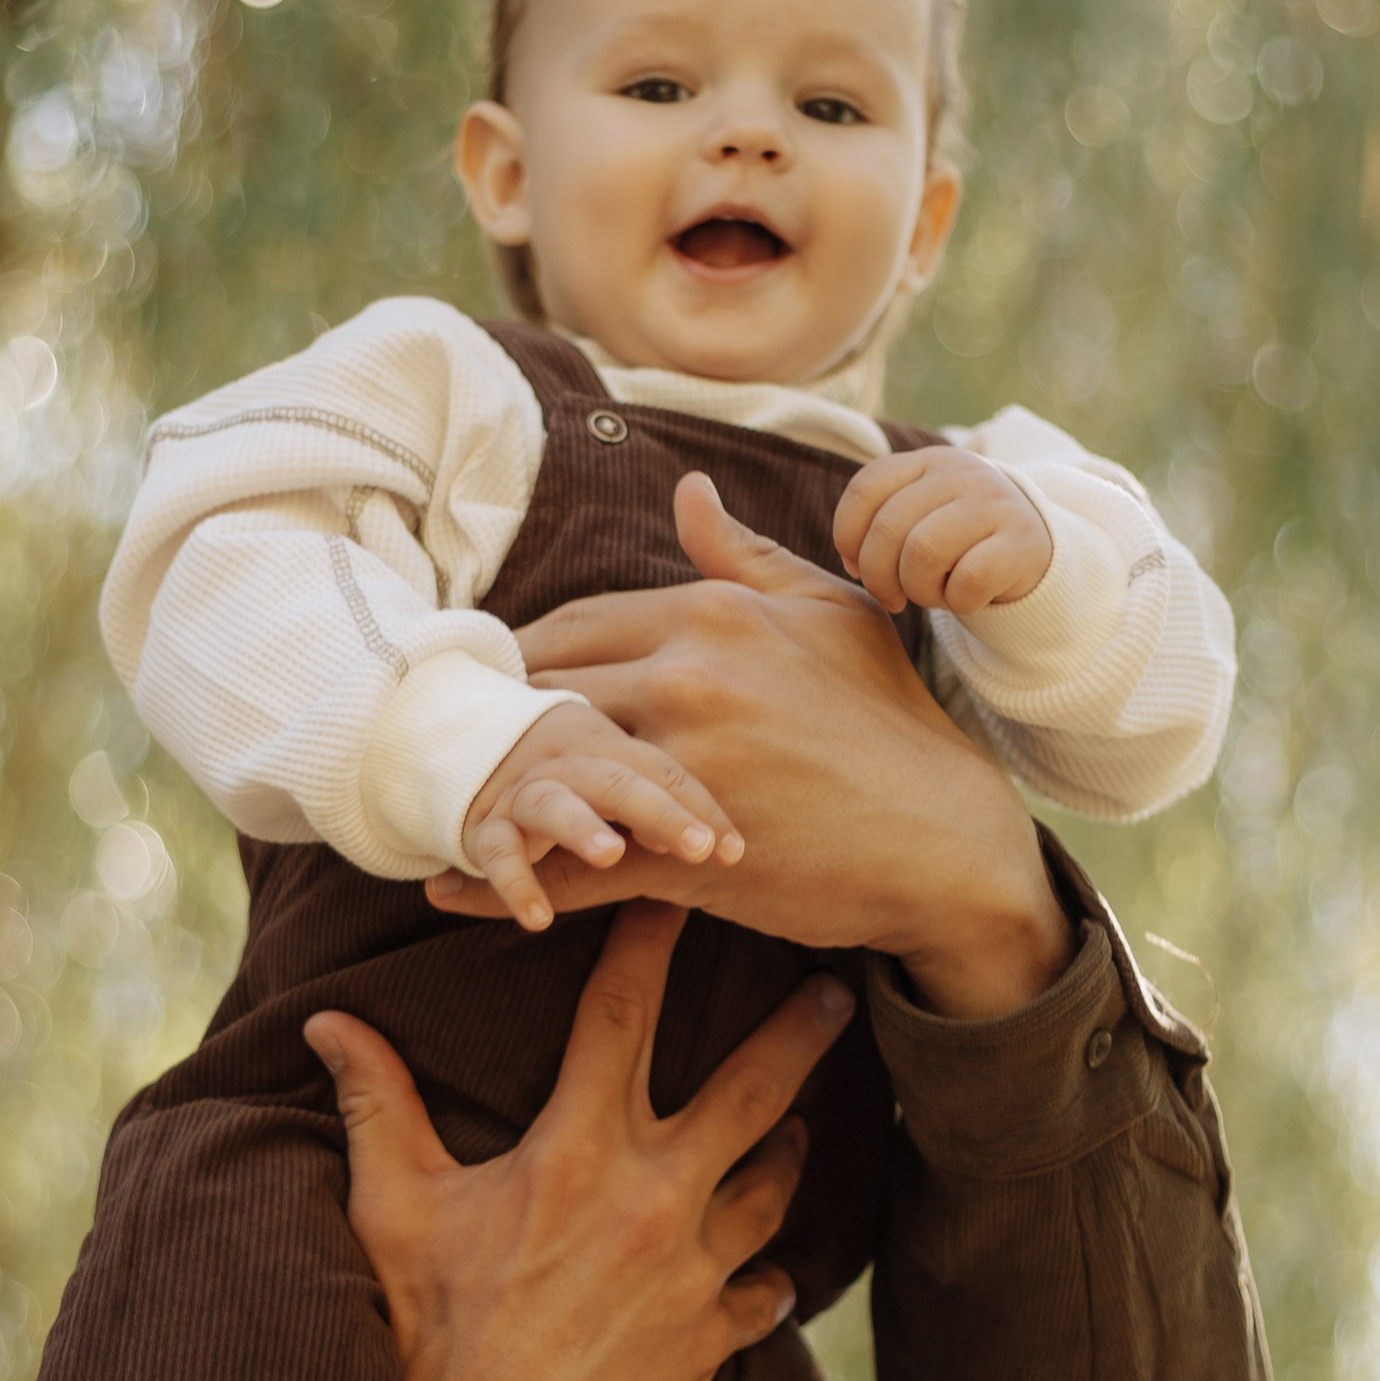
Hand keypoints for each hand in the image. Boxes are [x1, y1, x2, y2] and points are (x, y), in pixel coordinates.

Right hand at [305, 903, 850, 1380]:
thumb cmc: (416, 1331)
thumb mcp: (389, 1207)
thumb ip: (377, 1103)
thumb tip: (329, 1021)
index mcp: (573, 1151)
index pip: (622, 1015)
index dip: (652, 943)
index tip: (684, 895)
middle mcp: (651, 1200)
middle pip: (753, 1090)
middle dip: (799, 1031)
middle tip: (839, 988)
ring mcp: (692, 1274)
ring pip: (774, 1185)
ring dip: (789, 1150)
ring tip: (802, 1128)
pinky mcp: (710, 1343)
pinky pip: (767, 1291)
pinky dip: (770, 1275)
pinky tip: (771, 1267)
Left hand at [427, 475, 1071, 1022]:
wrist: (945, 839)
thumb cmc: (890, 720)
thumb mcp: (828, 613)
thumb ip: (743, 555)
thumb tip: (685, 490)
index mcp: (711, 615)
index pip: (569, 623)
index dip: (518, 658)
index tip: (489, 684)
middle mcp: (688, 678)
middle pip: (540, 690)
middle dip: (490, 720)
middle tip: (448, 745)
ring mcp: (684, 765)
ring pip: (544, 771)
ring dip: (482, 792)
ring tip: (434, 807)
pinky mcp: (686, 851)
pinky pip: (570, 865)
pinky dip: (502, 879)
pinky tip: (451, 890)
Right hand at [462, 698, 741, 932]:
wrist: (464, 731)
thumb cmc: (570, 768)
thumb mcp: (618, 771)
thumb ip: (664, 799)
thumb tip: (728, 848)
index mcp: (611, 740)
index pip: (665, 770)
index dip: (702, 808)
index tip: (736, 853)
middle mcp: (567, 759)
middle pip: (619, 778)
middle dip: (661, 812)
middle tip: (698, 849)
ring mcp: (523, 789)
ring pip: (554, 802)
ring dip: (581, 826)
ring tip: (609, 855)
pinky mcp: (484, 824)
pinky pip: (497, 852)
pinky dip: (514, 883)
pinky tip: (539, 919)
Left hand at [834, 447, 1051, 618]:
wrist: (1035, 549)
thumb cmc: (961, 541)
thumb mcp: (921, 517)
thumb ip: (880, 525)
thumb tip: (852, 563)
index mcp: (929, 462)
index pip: (865, 489)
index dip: (848, 537)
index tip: (857, 568)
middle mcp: (961, 474)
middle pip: (889, 528)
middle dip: (879, 577)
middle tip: (893, 597)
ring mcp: (993, 504)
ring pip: (923, 553)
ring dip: (919, 589)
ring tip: (933, 593)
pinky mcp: (1021, 543)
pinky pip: (967, 581)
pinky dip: (958, 601)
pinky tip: (966, 598)